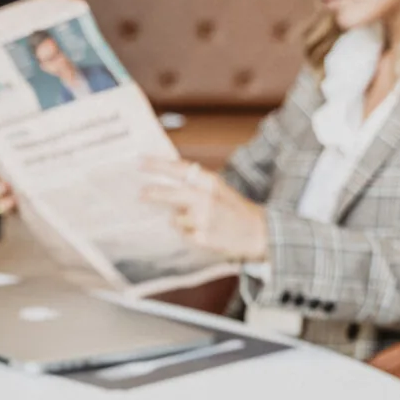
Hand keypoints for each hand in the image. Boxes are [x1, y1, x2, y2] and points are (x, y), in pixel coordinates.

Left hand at [141, 156, 268, 260]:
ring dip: (180, 221)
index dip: (157, 165)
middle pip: (171, 194)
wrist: (258, 233)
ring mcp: (202, 219)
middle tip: (141, 194)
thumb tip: (169, 183)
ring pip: (176, 219)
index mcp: (210, 183)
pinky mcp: (201, 237)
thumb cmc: (236, 210)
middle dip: (153, 193)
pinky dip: (189, 234)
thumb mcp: (219, 190)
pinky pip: (184, 234)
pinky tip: (204, 233)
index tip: (140, 162)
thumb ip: (197, 185)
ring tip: (200, 222)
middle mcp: (205, 199)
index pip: (179, 169)